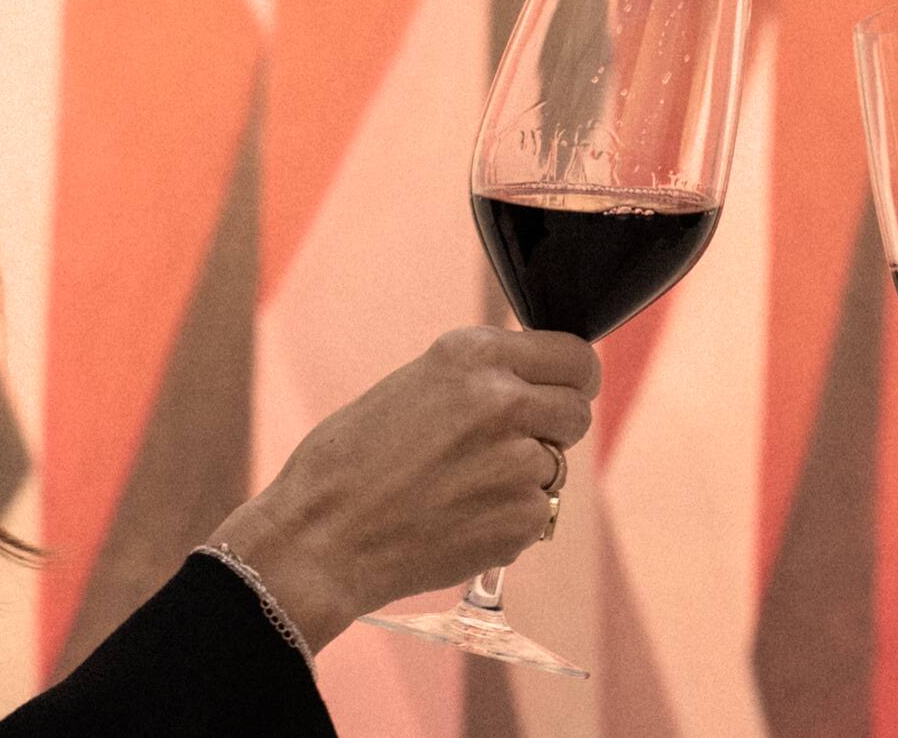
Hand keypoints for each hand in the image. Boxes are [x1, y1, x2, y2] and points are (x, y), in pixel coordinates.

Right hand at [212, 326, 598, 648]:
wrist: (318, 542)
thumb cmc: (348, 464)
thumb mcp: (415, 387)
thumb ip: (481, 380)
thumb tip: (537, 384)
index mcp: (472, 355)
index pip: (575, 356)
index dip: (572, 378)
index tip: (565, 390)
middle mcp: (504, 400)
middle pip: (578, 409)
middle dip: (553, 428)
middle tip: (505, 448)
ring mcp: (519, 462)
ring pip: (557, 466)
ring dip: (524, 478)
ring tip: (459, 489)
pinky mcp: (523, 517)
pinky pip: (537, 512)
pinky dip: (509, 520)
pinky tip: (457, 521)